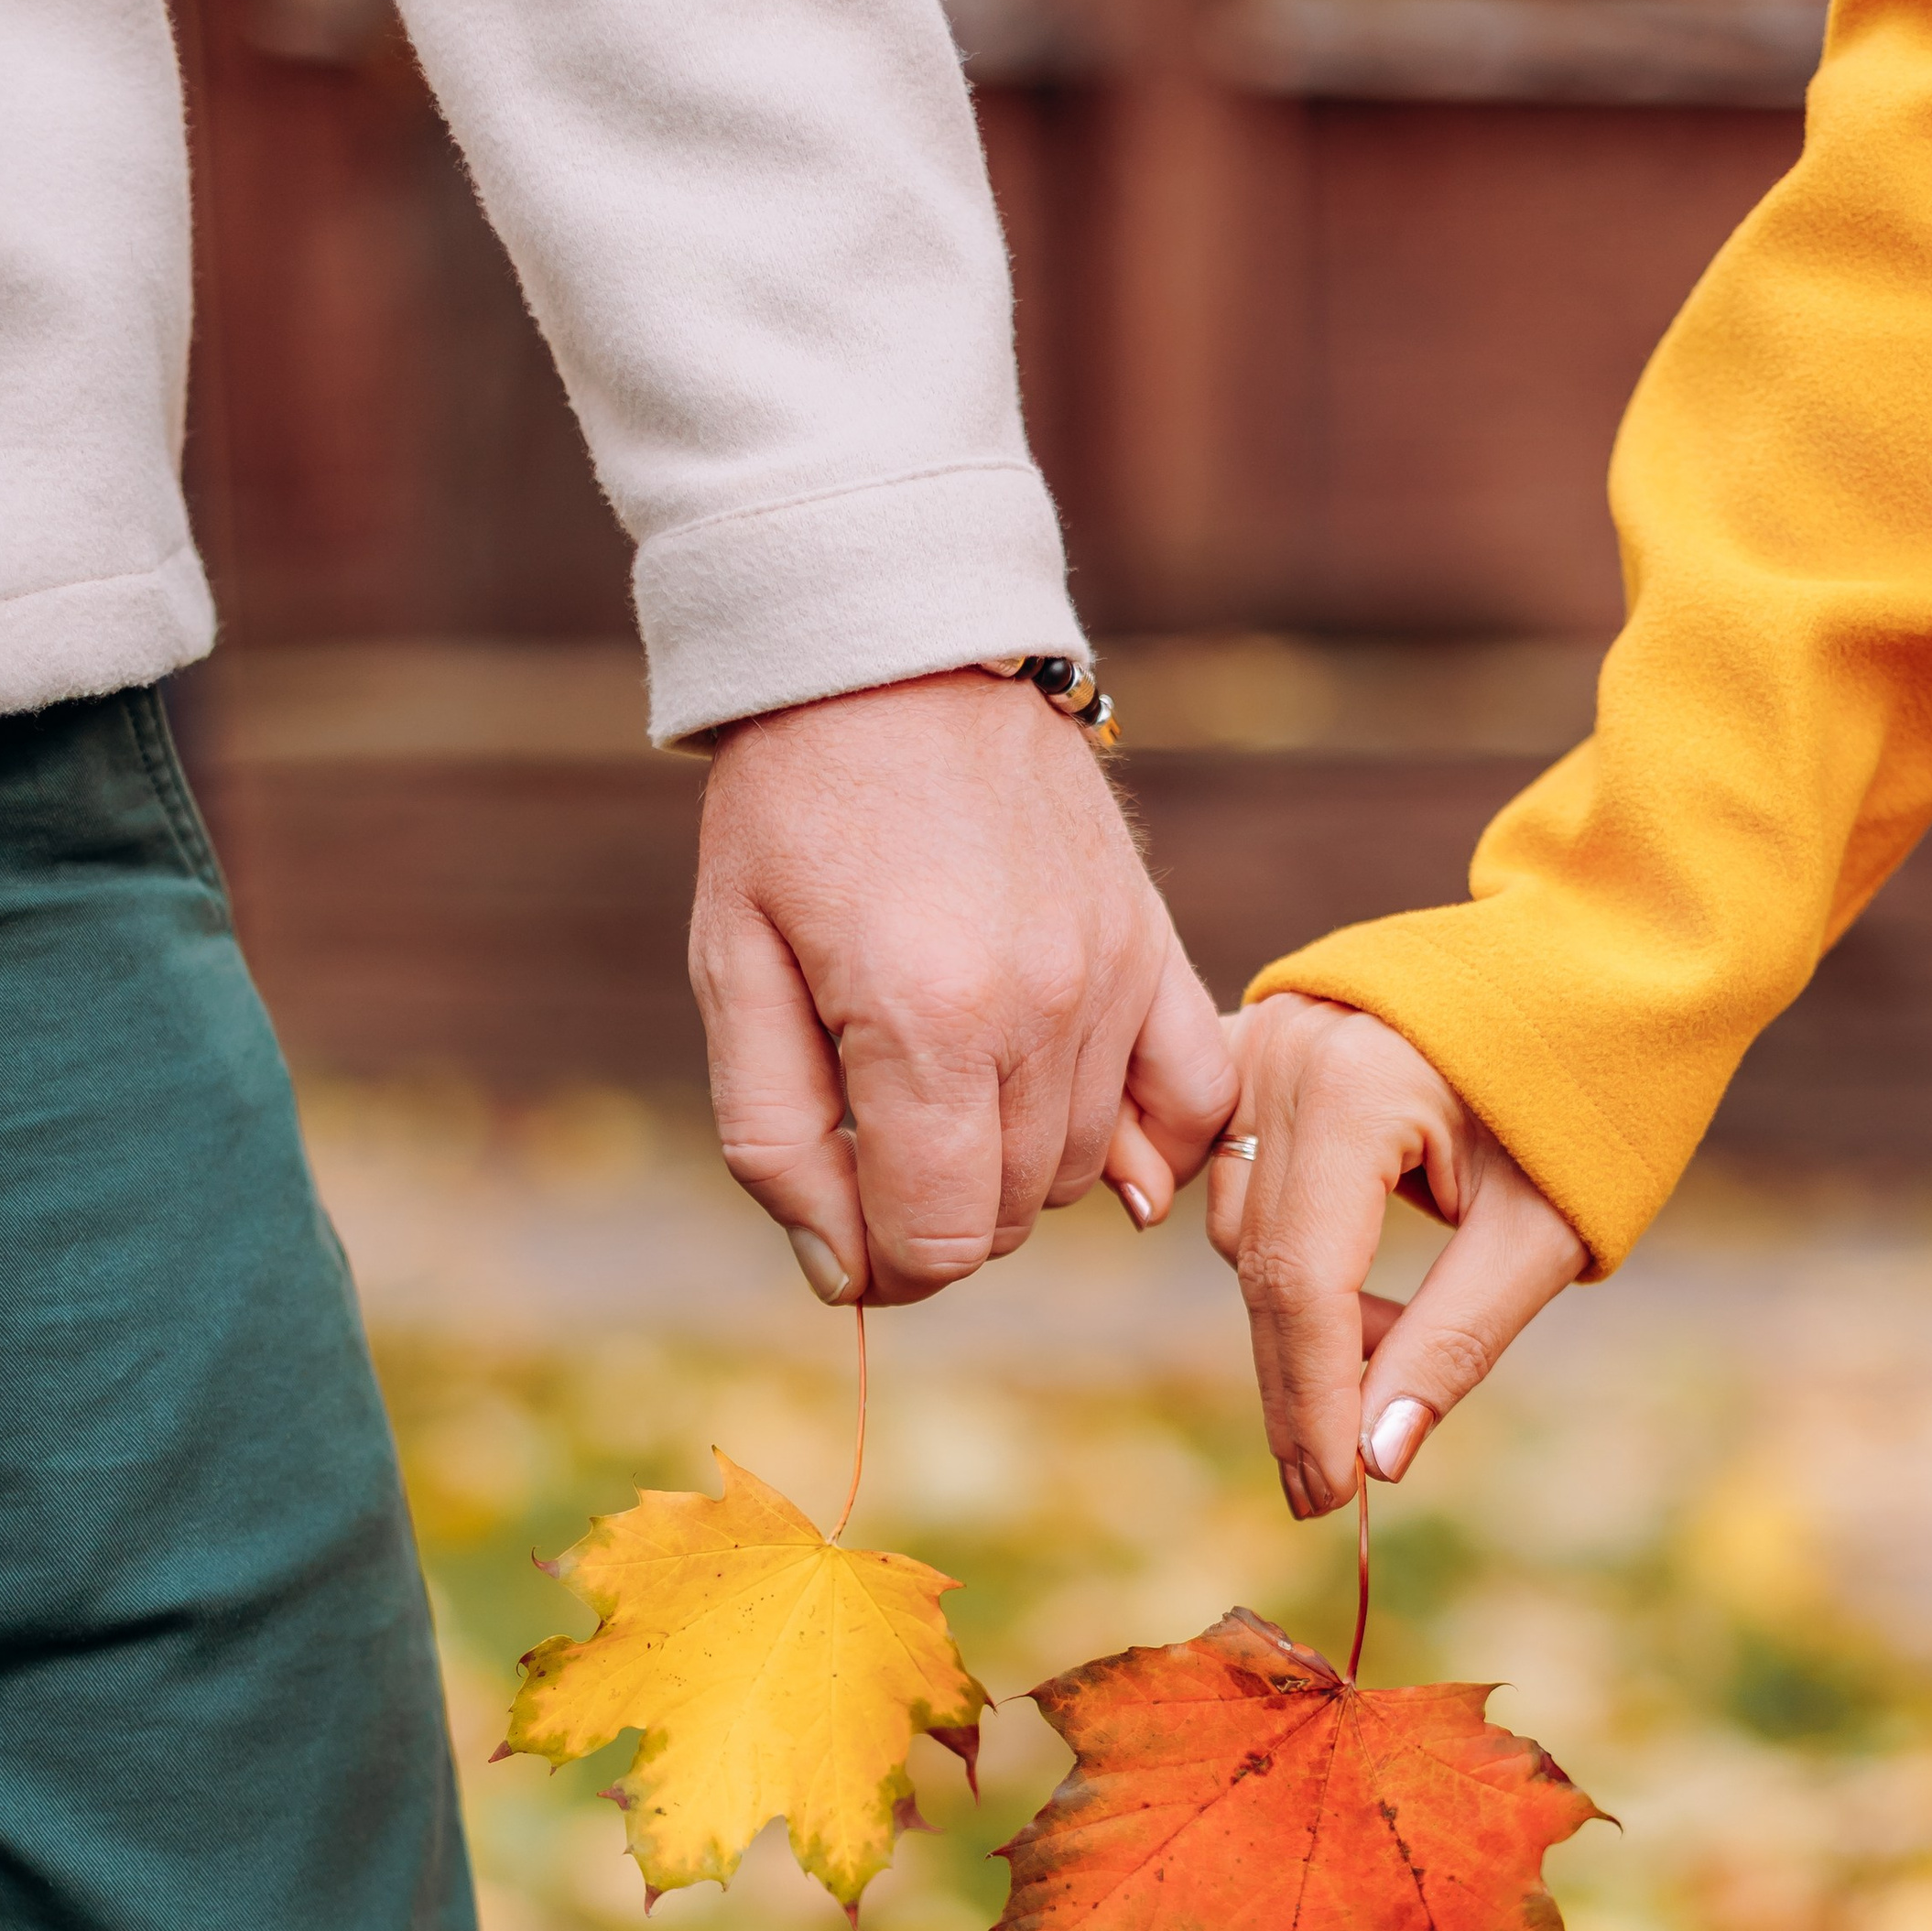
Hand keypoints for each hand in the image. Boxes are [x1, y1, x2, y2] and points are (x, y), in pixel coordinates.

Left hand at [692, 674, 1236, 1303]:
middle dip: (934, 1211)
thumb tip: (843, 1276)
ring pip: (1082, 1170)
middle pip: (1008, 1214)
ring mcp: (1112, 977)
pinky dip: (1151, 1142)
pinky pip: (1198, 1099)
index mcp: (925, 1021)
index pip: (937, 1239)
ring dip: (1011, 1167)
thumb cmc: (789, 815)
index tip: (847, 1232)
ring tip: (945, 1084)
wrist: (889, 654)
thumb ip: (777, 1138)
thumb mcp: (734, 971)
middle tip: (873, 1137)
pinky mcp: (1152, 944)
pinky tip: (1092, 1131)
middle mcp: (1040, 1010)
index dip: (883, 1265)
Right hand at [1208, 995, 1585, 1517]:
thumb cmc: (1595, 1091)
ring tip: (1409, 1329)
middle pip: (1262, 1262)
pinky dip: (1281, 1244)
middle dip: (1303, 1377)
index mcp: (1350, 1088)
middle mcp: (1281, 1053)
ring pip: (1243, 1227)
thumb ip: (1454, 1342)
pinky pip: (1231, 1172)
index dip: (1310, 1402)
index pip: (1302, 1281)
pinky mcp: (1256, 1045)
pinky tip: (1350, 1291)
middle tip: (1333, 1482)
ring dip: (1310, 1307)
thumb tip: (1376, 1458)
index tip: (1327, 1497)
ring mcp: (1259, 1039)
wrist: (1602, 963)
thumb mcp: (1543, 1231)